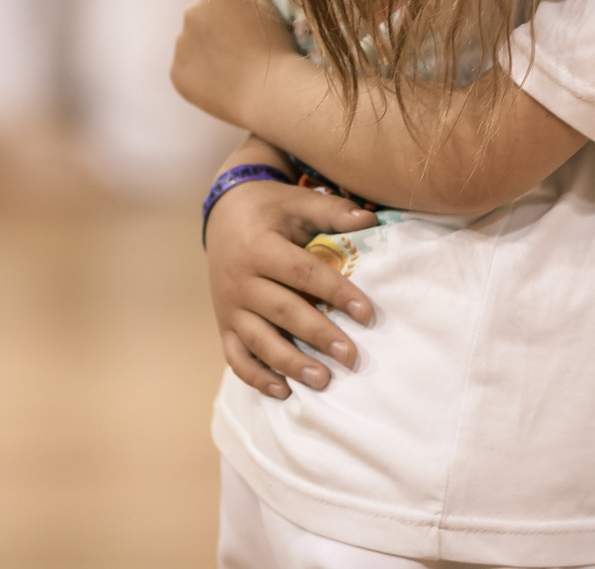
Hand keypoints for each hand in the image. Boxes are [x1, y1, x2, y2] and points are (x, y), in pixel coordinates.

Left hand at [171, 0, 300, 130]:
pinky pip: (186, 71)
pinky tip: (220, 85)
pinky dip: (198, 77)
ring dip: (205, 54)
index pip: (217, 4)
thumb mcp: (267, 6)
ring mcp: (181, 44)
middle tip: (238, 55)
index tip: (247, 36)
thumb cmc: (274, 46)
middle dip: (214, 34)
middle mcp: (191, 14)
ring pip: (191, 46)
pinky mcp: (177, 73)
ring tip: (230, 72)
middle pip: (200, 22)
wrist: (269, 90)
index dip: (233, 21)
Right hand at [208, 174, 378, 398]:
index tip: (367, 313)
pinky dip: (256, 377)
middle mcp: (240, 280)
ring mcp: (229, 307)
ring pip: (259, 340)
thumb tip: (372, 220)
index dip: (336, 292)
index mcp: (260, 247)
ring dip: (290, 363)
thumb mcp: (297, 202)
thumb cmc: (270, 210)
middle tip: (350, 356)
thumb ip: (332, 211)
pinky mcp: (224, 325)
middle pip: (282, 311)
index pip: (303, 273)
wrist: (223, 216)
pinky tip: (283, 391)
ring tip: (322, 380)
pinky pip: (236, 357)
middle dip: (317, 335)